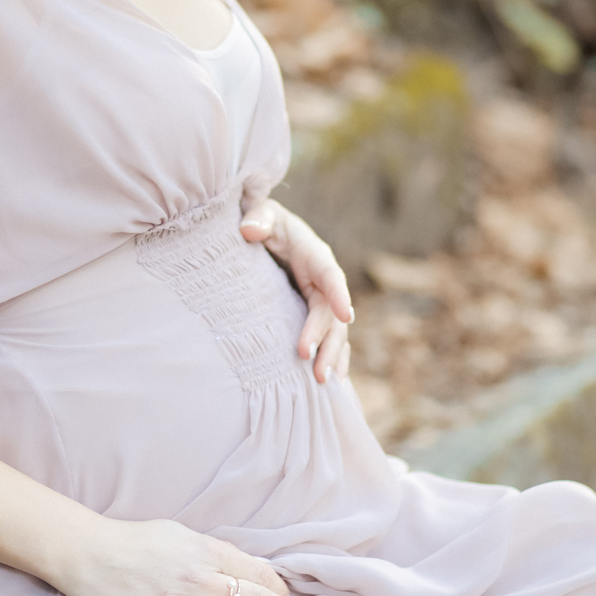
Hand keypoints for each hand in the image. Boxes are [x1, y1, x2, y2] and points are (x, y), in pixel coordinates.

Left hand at [239, 198, 352, 384]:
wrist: (261, 229)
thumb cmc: (261, 219)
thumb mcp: (260, 212)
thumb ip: (257, 218)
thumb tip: (249, 231)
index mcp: (314, 255)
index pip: (331, 275)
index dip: (339, 295)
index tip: (346, 316)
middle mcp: (322, 280)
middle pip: (331, 313)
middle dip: (325, 339)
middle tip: (311, 365)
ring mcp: (319, 299)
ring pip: (333, 331)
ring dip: (330, 356)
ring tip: (322, 382)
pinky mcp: (310, 313)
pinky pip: (327, 338)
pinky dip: (332, 358)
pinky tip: (332, 382)